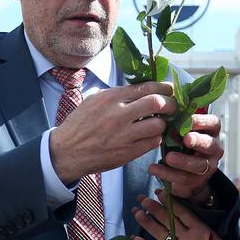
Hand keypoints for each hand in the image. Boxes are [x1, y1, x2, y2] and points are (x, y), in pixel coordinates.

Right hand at [49, 82, 174, 182]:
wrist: (67, 151)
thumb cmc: (81, 124)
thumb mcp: (94, 100)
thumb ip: (118, 94)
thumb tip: (143, 89)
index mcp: (111, 98)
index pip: (146, 87)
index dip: (164, 87)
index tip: (170, 89)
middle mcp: (119, 114)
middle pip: (158, 103)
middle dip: (170, 104)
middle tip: (171, 107)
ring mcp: (124, 135)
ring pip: (158, 125)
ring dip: (162, 123)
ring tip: (156, 123)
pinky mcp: (127, 153)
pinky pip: (152, 143)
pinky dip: (154, 138)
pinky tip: (148, 136)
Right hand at [133, 192, 239, 239]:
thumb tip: (207, 236)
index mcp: (198, 230)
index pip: (183, 214)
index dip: (172, 204)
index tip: (161, 193)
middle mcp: (186, 237)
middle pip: (168, 221)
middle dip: (155, 210)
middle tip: (142, 199)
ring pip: (160, 234)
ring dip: (149, 224)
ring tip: (137, 213)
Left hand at [149, 113, 222, 202]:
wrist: (185, 171)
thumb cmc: (181, 142)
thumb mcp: (181, 129)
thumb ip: (178, 118)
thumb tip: (165, 99)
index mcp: (211, 131)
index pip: (213, 123)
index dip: (203, 121)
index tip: (189, 119)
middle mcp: (213, 148)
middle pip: (210, 145)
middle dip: (199, 141)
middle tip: (186, 139)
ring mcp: (207, 166)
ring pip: (198, 164)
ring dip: (183, 160)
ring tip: (168, 157)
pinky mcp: (196, 181)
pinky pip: (183, 178)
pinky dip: (167, 173)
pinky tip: (153, 168)